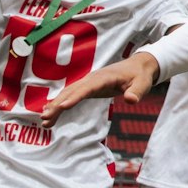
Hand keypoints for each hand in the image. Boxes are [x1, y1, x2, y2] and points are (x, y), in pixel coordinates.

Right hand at [42, 53, 160, 126]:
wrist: (138, 66)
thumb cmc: (140, 76)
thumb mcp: (143, 84)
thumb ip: (137, 92)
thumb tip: (131, 100)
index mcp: (104, 77)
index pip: (88, 88)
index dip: (75, 96)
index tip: (63, 106)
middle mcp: (92, 78)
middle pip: (72, 91)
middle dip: (58, 104)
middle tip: (45, 117)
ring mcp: (88, 82)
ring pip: (68, 93)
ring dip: (55, 106)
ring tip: (44, 121)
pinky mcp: (87, 87)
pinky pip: (70, 95)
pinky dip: (60, 104)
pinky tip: (51, 115)